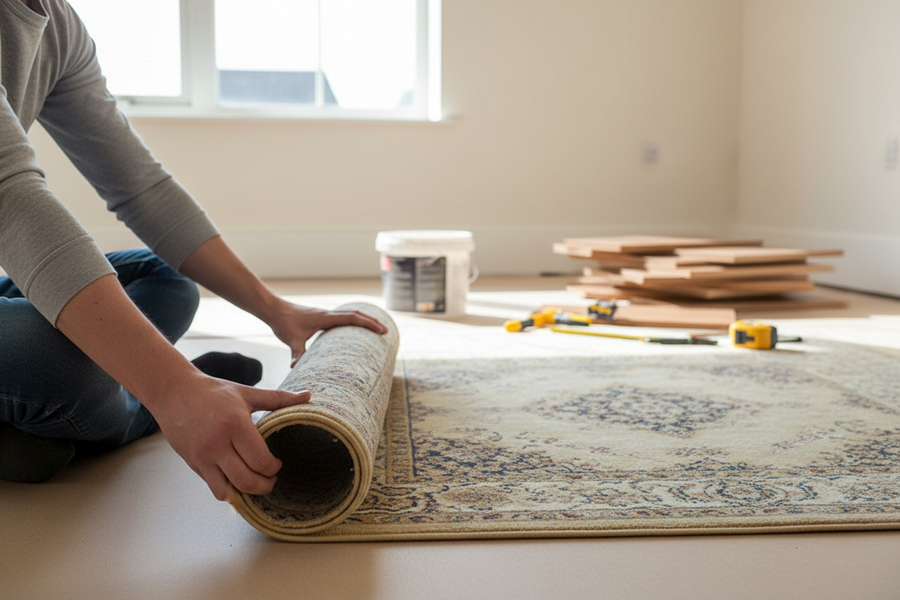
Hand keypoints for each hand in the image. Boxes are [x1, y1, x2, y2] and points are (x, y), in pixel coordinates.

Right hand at [153, 372, 310, 499]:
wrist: (173, 392)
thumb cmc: (212, 392)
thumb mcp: (247, 393)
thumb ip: (278, 398)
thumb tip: (308, 396)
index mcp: (235, 424)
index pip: (260, 461)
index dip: (274, 468)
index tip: (277, 463)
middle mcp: (218, 443)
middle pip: (247, 481)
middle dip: (265, 486)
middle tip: (271, 478)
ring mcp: (203, 456)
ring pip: (229, 491)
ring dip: (247, 493)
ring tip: (255, 483)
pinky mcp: (193, 464)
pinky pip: (214, 488)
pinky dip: (229, 492)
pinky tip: (237, 483)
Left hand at [268, 302, 388, 366]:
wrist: (274, 310)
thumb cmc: (283, 323)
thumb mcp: (291, 340)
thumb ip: (297, 353)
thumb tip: (297, 368)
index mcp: (326, 318)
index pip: (353, 318)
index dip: (369, 324)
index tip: (382, 331)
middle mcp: (328, 314)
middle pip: (356, 314)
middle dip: (372, 322)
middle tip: (386, 331)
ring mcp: (325, 315)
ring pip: (350, 314)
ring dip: (364, 320)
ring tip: (376, 329)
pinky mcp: (321, 317)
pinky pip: (343, 317)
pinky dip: (353, 321)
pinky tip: (354, 330)